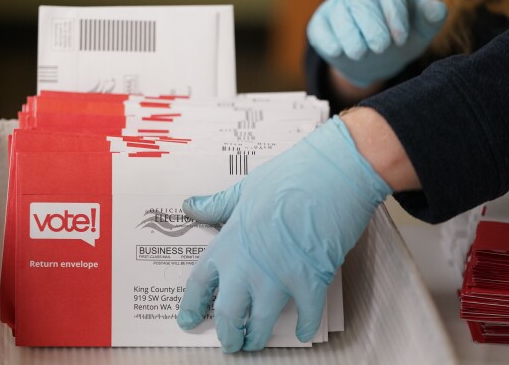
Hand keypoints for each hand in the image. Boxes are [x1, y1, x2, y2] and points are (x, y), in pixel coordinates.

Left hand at [176, 116, 391, 351]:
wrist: (330, 174)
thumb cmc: (288, 177)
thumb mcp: (244, 189)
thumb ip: (218, 205)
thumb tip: (192, 206)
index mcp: (229, 243)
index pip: (201, 281)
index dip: (194, 304)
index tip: (189, 319)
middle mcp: (248, 266)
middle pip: (229, 312)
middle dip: (227, 333)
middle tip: (229, 342)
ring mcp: (278, 277)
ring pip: (262, 323)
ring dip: (257, 338)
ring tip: (255, 344)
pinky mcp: (310, 281)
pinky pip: (305, 315)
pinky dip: (304, 326)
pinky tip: (303, 332)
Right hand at [307, 0, 446, 86]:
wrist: (373, 57)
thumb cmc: (400, 37)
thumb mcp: (421, 29)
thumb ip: (433, 17)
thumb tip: (436, 9)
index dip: (394, 13)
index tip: (401, 39)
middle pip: (360, 0)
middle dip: (371, 25)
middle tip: (381, 47)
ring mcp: (336, 6)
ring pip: (340, 15)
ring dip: (350, 35)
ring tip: (360, 54)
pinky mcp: (320, 25)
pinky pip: (320, 29)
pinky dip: (328, 40)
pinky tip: (338, 52)